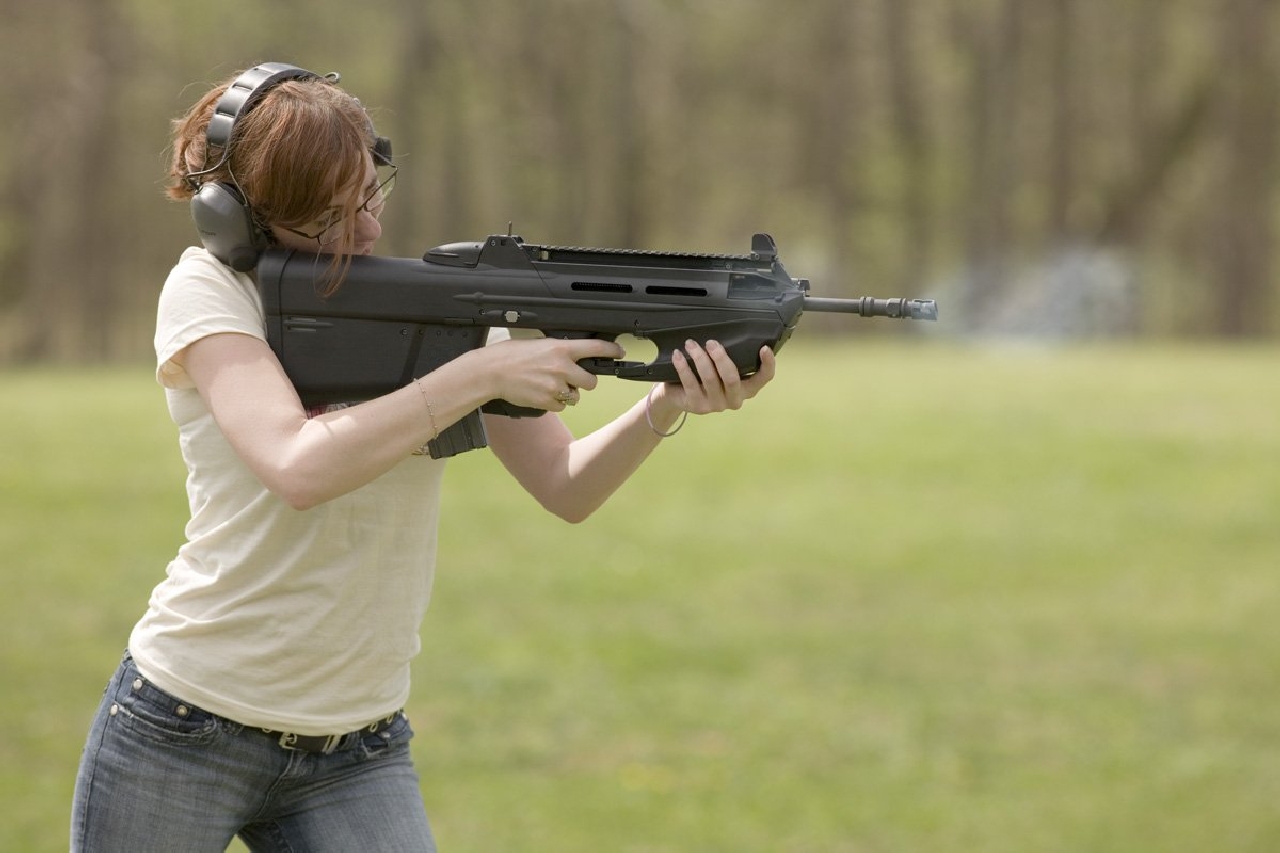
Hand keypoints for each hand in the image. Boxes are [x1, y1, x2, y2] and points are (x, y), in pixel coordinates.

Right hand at [479, 337, 625, 410]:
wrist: (491, 372)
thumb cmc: (510, 356)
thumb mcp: (538, 344)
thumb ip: (558, 350)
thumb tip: (572, 354)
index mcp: (560, 348)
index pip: (595, 347)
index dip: (612, 350)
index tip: (619, 352)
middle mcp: (562, 367)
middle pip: (591, 381)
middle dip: (585, 381)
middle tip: (574, 379)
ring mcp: (556, 386)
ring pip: (576, 396)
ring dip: (568, 393)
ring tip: (549, 386)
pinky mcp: (548, 402)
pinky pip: (562, 406)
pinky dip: (555, 403)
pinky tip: (541, 394)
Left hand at [653, 340, 775, 416]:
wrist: (679, 397)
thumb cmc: (704, 378)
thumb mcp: (721, 369)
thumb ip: (729, 358)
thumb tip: (731, 331)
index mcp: (746, 389)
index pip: (763, 379)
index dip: (767, 365)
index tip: (764, 348)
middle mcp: (734, 399)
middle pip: (732, 378)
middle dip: (721, 357)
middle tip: (711, 342)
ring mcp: (716, 405)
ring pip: (710, 378)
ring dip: (699, 357)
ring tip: (690, 344)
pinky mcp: (697, 405)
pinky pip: (690, 383)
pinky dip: (683, 366)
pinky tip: (678, 355)